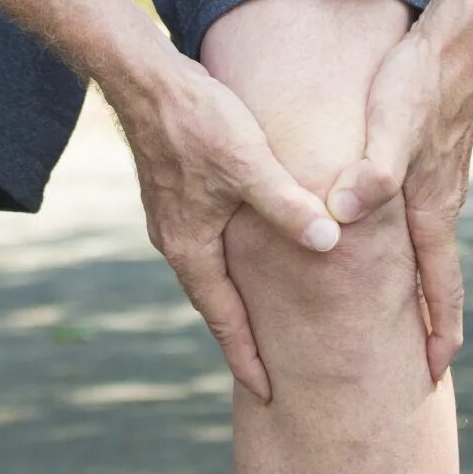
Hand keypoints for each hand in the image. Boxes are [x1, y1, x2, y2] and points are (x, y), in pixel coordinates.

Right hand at [113, 60, 340, 402]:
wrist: (143, 78)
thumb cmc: (197, 120)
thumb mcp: (249, 164)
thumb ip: (287, 205)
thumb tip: (329, 244)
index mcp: (191, 247)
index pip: (224, 319)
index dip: (247, 357)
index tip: (267, 394)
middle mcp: (176, 240)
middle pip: (213, 303)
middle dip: (240, 338)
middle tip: (269, 373)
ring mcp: (172, 217)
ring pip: (208, 273)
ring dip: (233, 300)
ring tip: (262, 323)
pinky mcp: (174, 192)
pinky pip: (204, 245)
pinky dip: (226, 266)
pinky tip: (246, 257)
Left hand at [324, 19, 472, 381]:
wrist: (462, 36)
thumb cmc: (423, 80)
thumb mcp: (391, 125)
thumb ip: (372, 171)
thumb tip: (344, 214)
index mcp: (432, 207)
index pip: (440, 285)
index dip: (438, 330)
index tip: (434, 371)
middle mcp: (441, 200)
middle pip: (439, 275)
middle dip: (433, 320)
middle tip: (423, 361)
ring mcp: (441, 178)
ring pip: (430, 244)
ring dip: (424, 281)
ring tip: (408, 310)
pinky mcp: (435, 154)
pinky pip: (423, 213)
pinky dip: (415, 242)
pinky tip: (397, 233)